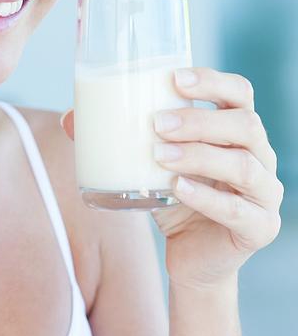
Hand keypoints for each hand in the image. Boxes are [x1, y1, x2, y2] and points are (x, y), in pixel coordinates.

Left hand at [59, 67, 283, 290]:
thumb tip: (69, 117)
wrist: (192, 258)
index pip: (239, 93)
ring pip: (244, 165)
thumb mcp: (147, 164)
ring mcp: (265, 193)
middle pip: (245, 124)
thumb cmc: (175, 198)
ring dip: (199, 156)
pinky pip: (239, 211)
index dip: (212, 81)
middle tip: (157, 124)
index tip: (174, 77)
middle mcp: (260, 156)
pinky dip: (207, 198)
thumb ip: (119, 139)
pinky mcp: (261, 228)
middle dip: (199, 120)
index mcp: (238, 131)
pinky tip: (178, 189)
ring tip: (159, 155)